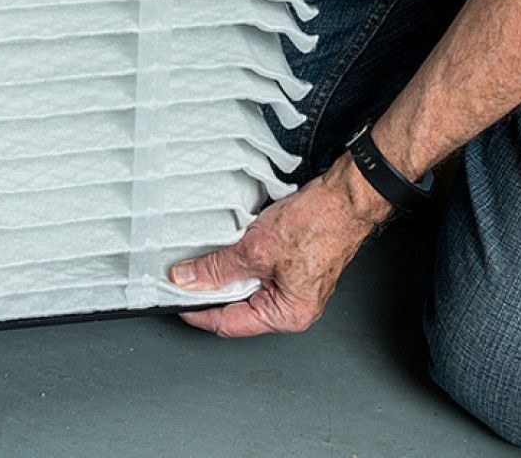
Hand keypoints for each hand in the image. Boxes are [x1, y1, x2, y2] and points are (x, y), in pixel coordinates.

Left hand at [171, 155, 391, 337]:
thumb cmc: (317, 224)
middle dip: (211, 290)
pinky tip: (231, 245)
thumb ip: (216, 268)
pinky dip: (242, 260)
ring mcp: (296, 287)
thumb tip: (187, 280)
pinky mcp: (295, 267)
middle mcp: (293, 307)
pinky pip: (260, 271)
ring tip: (209, 255)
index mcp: (287, 315)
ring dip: (227, 272)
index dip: (198, 311)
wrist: (344, 197)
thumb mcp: (254, 249)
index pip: (229, 324)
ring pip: (248, 286)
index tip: (176, 298)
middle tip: (186, 274)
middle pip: (238, 307)